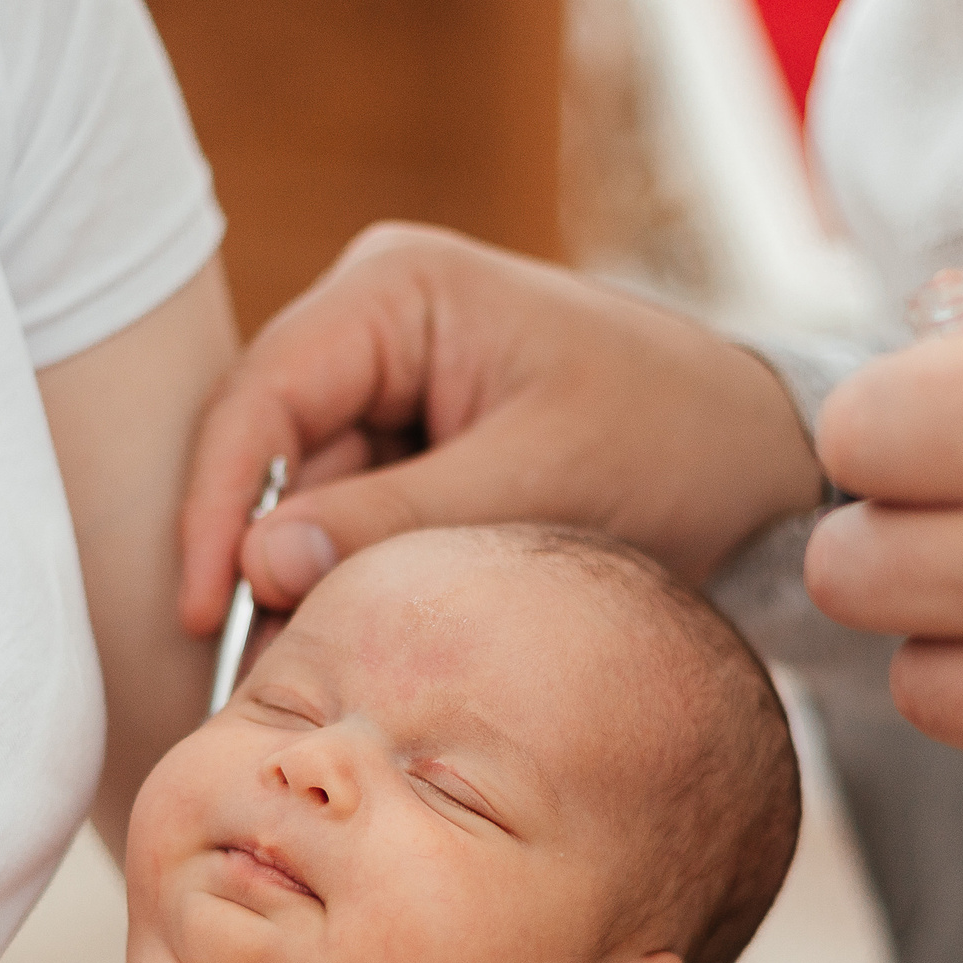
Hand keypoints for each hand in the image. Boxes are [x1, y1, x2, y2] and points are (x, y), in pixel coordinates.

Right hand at [177, 223, 820, 633]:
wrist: (762, 458)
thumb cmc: (670, 442)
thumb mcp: (537, 486)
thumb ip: (395, 522)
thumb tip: (259, 565)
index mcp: (397, 288)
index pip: (264, 397)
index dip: (216, 507)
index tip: (200, 609)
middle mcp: (375, 318)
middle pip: (272, 451)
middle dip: (265, 562)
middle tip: (263, 675)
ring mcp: (391, 379)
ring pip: (306, 497)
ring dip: (317, 581)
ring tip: (330, 670)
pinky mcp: (415, 439)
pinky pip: (352, 514)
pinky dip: (356, 578)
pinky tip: (367, 640)